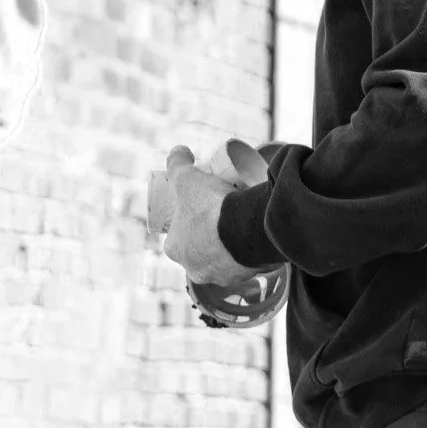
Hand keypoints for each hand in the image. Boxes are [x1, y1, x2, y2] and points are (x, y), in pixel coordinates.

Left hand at [152, 146, 266, 288]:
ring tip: (237, 223)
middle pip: (199, 250)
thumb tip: (178, 150)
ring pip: (221, 259)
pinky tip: (251, 240)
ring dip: (226, 247)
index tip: (200, 205)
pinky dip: (245, 254)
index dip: (186, 219)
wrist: (247, 227)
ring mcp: (219, 277)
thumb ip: (177, 162)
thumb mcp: (188, 178)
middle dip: (207, 234)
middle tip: (222, 211)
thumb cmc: (210, 206)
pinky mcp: (243, 277)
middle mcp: (193, 270)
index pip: (177, 235)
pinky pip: (243, 265)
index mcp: (175, 250)